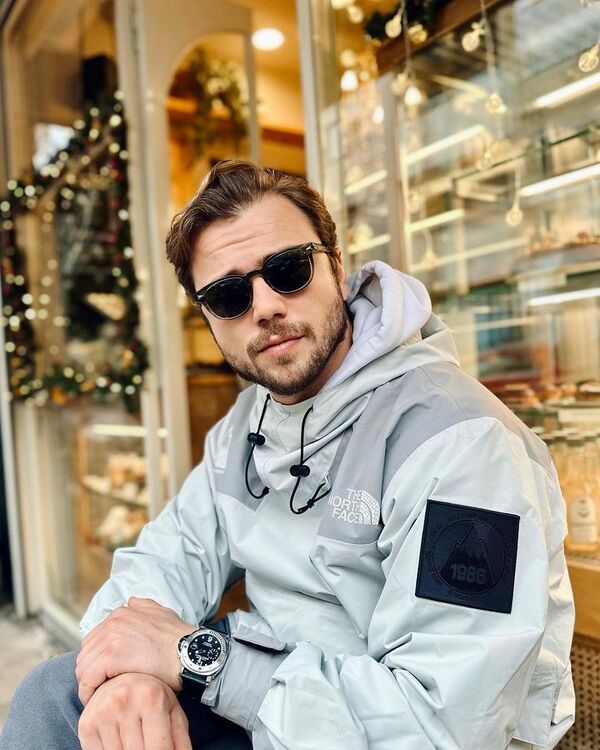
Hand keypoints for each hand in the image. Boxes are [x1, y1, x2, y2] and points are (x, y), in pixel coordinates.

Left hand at [76, 597, 193, 704]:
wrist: (191, 653)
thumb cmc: (179, 639)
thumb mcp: (162, 613)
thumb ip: (144, 607)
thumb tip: (131, 602)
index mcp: (121, 613)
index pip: (94, 640)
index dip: (96, 661)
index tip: (104, 676)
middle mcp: (112, 621)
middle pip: (86, 653)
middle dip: (90, 673)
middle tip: (100, 690)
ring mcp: (111, 637)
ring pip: (83, 667)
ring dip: (88, 684)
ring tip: (98, 698)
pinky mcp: (111, 656)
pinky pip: (88, 679)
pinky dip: (88, 693)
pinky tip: (97, 701)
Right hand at [78, 672, 191, 749]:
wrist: (123, 678)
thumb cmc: (153, 698)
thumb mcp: (172, 712)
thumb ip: (180, 739)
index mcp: (150, 697)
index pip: (158, 748)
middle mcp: (124, 701)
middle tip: (147, 743)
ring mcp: (103, 712)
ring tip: (135, 742)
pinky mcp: (86, 724)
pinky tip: (120, 744)